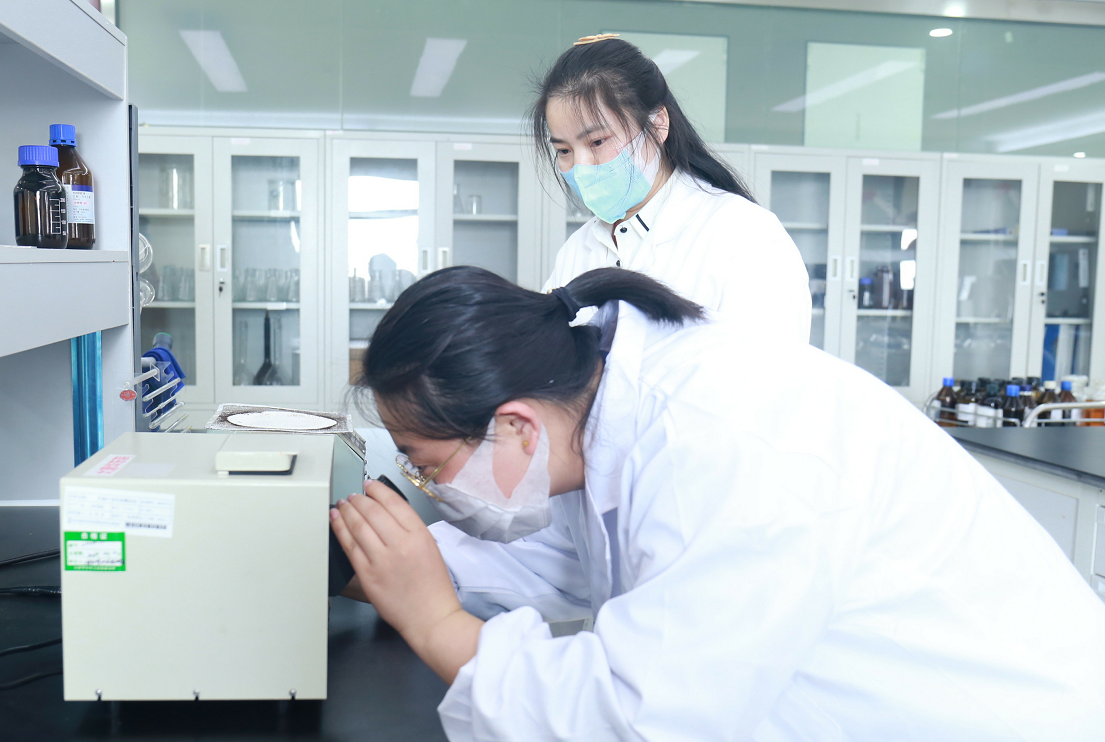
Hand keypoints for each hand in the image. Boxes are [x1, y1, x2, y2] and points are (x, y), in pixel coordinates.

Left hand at [330, 480, 481, 681]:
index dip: (378, 490)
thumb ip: (410, 530)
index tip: (370, 485)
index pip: (394, 503)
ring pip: (358, 525)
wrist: (430, 616)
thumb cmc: (433, 587)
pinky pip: (349, 546)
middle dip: (359, 499)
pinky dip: (340, 529)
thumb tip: (386, 514)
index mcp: (419, 535)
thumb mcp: (430, 547)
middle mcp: (400, 544)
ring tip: (343, 504)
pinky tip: (336, 520)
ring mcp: (382, 559)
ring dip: (347, 510)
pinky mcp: (367, 574)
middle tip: (353, 495)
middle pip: (373, 511)